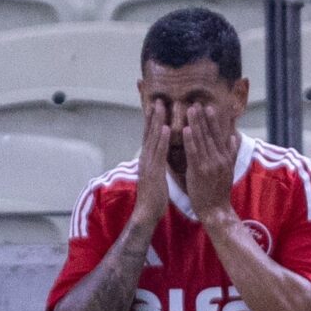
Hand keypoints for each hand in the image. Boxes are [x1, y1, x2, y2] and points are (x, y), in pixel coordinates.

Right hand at [131, 101, 172, 237]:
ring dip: (156, 121)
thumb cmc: (154, 196)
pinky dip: (160, 139)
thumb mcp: (157, 175)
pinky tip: (164, 128)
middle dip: (152, 114)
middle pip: (148, 132)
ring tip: (160, 105)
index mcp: (148, 158)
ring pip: (152, 138)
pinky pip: (158, 152)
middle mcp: (145, 157)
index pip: (149, 135)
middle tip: (157, 98)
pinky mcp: (153, 171)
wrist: (147, 213)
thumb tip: (162, 154)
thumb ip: (158, 163)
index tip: (156, 105)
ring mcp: (148, 163)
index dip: (152, 120)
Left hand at [180, 101, 238, 221]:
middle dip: (203, 118)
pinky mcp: (199, 171)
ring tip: (190, 110)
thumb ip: (232, 152)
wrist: (216, 210)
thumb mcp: (229, 170)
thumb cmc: (219, 191)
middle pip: (210, 134)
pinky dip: (190, 140)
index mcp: (225, 158)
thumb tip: (234, 137)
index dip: (213, 121)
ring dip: (195, 124)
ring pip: (201, 140)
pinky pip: (194, 152)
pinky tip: (185, 129)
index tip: (208, 107)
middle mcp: (219, 158)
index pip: (218, 135)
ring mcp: (209, 164)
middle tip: (196, 103)